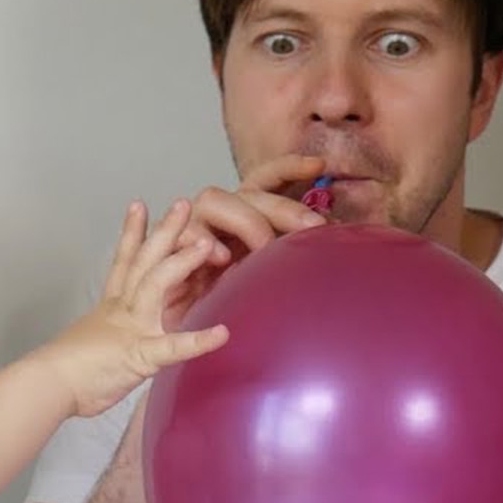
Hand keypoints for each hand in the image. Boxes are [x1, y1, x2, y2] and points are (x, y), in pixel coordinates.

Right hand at [36, 199, 229, 417]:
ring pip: (155, 285)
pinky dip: (197, 341)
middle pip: (144, 260)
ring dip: (181, 263)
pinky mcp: (140, 355)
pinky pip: (172, 347)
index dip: (133, 232)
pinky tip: (221, 334)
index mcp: (112, 305)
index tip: (140, 205)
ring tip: (207, 246)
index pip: (124, 261)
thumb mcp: (98, 341)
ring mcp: (132, 328)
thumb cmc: (72, 370)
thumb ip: (115, 331)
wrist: (48, 385)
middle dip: (164, 231)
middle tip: (182, 203)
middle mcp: (123, 308)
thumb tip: (124, 334)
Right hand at [167, 154, 329, 319]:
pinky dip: (198, 241)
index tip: (318, 165)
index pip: (266, 180)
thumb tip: (336, 236)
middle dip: (280, 206)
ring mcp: (193, 232)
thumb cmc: (233, 304)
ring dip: (243, 218)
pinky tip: (218, 257)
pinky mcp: (167, 253)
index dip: (289, 167)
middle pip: (247, 193)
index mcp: (246, 215)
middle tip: (310, 227)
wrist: (194, 338)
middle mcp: (220, 217)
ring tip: (263, 246)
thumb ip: (298, 253)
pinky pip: (177, 236)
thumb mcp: (272, 277)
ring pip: (212, 201)